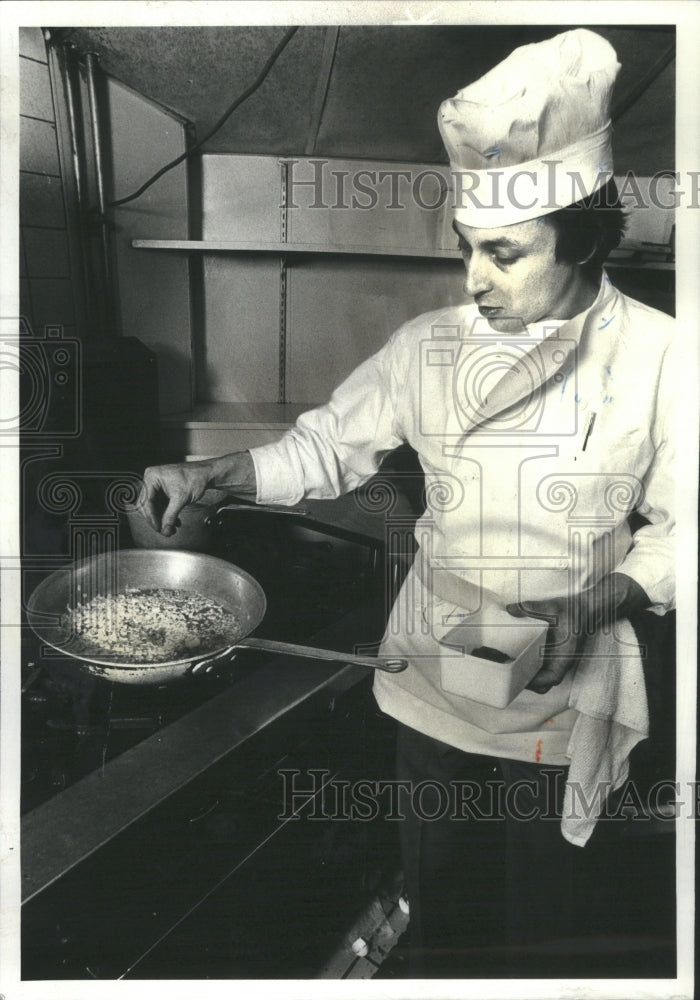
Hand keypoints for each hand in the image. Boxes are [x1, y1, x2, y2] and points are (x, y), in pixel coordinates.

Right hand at [140, 461, 212, 535]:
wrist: (207, 474)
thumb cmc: (195, 478)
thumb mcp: (181, 499)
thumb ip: (171, 516)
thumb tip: (165, 530)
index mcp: (152, 477)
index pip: (146, 501)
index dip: (151, 517)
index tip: (158, 528)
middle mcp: (152, 480)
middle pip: (148, 505)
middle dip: (157, 519)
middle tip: (163, 530)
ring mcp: (158, 486)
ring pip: (155, 507)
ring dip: (163, 519)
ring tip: (171, 529)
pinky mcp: (164, 491)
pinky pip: (162, 506)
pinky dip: (168, 515)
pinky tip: (175, 522)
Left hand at [506, 573, 650, 694]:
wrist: (585, 608)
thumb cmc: (572, 610)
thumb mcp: (553, 606)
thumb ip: (533, 607)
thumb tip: (512, 609)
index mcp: (565, 654)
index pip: (553, 678)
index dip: (537, 682)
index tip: (521, 678)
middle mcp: (562, 661)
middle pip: (545, 683)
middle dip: (528, 682)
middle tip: (510, 673)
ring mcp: (558, 659)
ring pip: (543, 677)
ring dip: (528, 675)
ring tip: (511, 667)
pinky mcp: (553, 655)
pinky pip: (541, 667)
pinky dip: (529, 666)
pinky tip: (517, 657)